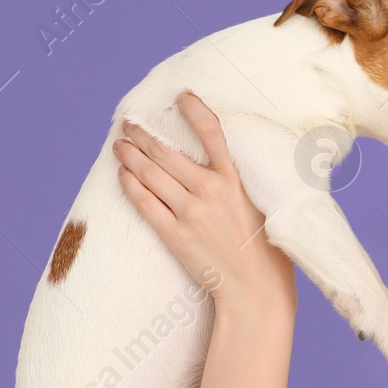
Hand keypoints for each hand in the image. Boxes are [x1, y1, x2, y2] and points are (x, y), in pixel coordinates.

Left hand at [114, 91, 296, 312]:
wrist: (255, 291)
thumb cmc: (267, 252)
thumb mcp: (265, 208)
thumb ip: (245, 185)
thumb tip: (232, 166)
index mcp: (237, 181)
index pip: (212, 132)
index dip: (194, 110)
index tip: (180, 96)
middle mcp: (211, 191)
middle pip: (167, 152)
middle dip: (143, 134)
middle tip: (129, 123)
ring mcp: (191, 213)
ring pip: (151, 174)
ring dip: (130, 155)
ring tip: (119, 145)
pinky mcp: (175, 235)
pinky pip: (145, 202)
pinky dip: (130, 185)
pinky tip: (122, 175)